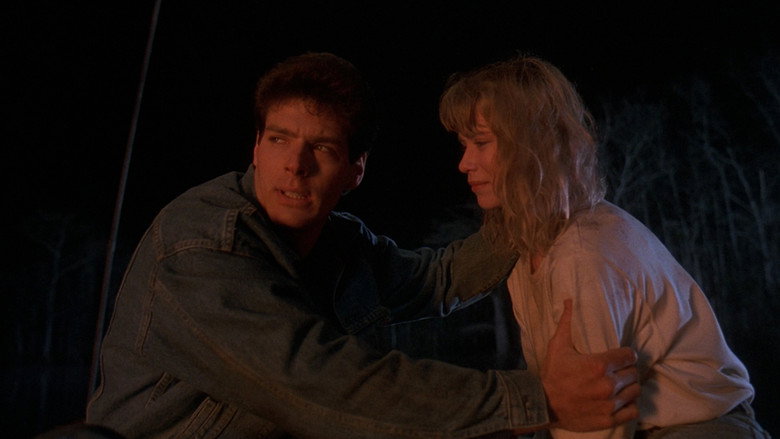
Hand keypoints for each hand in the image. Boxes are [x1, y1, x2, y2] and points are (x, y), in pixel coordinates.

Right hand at [540, 299, 639, 430]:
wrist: (543, 405)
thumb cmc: (552, 374)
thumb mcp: (558, 346)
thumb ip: (567, 322)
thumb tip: (568, 300)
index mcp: (599, 365)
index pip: (630, 356)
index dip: (626, 355)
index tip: (620, 357)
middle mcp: (608, 384)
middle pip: (634, 373)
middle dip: (627, 371)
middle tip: (617, 371)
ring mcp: (610, 403)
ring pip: (635, 391)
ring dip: (629, 387)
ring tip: (620, 386)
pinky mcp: (609, 419)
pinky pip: (633, 411)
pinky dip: (629, 406)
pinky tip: (620, 401)